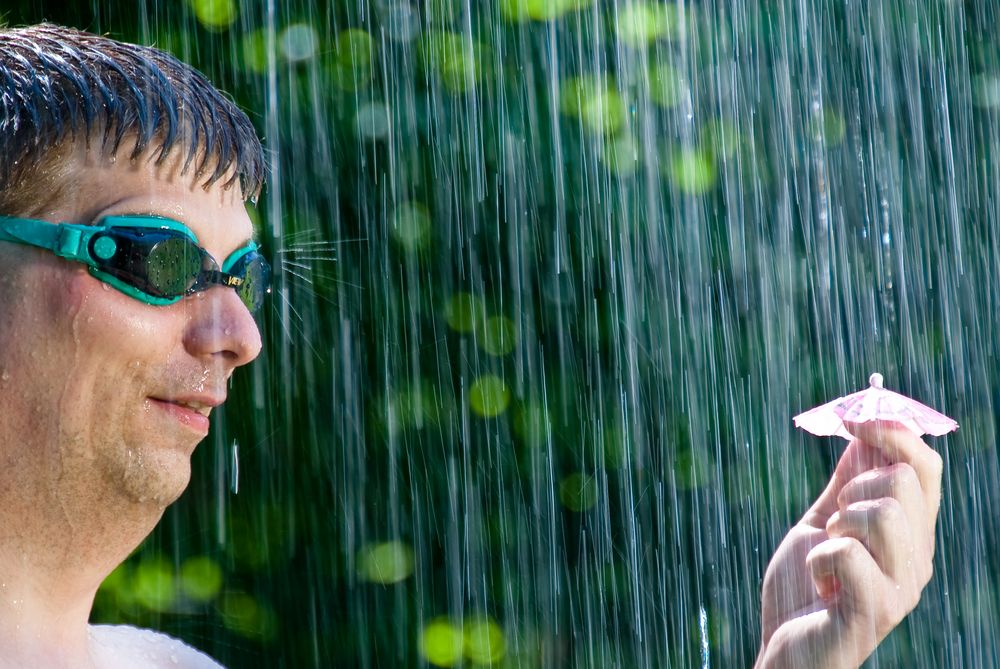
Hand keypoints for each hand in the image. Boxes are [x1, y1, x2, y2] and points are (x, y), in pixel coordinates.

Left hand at [755, 420, 942, 668]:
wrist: (785, 652)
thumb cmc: (803, 592)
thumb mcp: (820, 525)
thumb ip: (843, 485)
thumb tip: (862, 434)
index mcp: (910, 536)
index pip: (926, 467)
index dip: (893, 432)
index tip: (854, 422)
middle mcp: (917, 561)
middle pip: (903, 481)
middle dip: (852, 488)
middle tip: (834, 526)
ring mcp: (901, 589)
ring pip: (881, 513)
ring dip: (837, 526)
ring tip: (827, 557)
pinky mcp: (874, 613)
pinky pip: (848, 554)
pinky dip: (819, 559)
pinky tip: (819, 582)